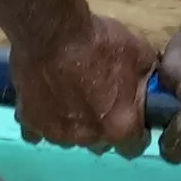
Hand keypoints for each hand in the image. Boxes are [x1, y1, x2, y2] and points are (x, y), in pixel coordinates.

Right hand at [13, 9, 154, 155]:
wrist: (53, 32)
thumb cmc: (100, 42)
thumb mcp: (139, 52)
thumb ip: (147, 78)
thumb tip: (149, 86)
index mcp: (120, 126)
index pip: (134, 148)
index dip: (136, 133)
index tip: (132, 118)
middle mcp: (89, 138)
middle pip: (101, 143)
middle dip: (104, 128)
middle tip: (100, 101)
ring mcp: (57, 134)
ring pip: (70, 138)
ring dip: (74, 124)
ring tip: (70, 96)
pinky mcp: (30, 123)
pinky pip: (39, 130)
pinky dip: (44, 119)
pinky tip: (46, 100)